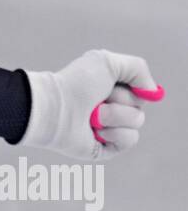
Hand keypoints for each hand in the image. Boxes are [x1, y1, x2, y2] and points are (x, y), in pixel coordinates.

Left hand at [21, 49, 164, 160]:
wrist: (56, 108)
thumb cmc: (77, 83)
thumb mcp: (109, 62)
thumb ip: (138, 69)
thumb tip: (154, 92)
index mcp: (110, 88)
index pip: (139, 90)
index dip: (136, 88)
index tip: (119, 85)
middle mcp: (110, 108)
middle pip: (140, 106)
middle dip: (122, 99)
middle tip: (99, 97)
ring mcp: (109, 129)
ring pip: (137, 122)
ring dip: (116, 115)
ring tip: (93, 115)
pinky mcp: (106, 148)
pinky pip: (130, 139)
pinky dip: (115, 132)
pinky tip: (95, 131)